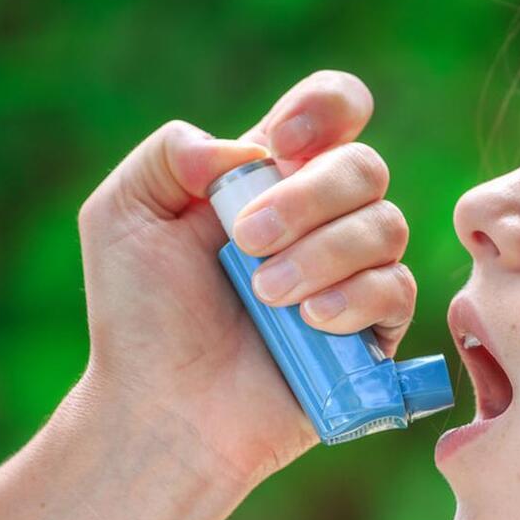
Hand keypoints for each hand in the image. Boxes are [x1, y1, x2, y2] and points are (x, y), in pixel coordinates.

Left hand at [74, 70, 417, 493]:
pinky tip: (310, 323)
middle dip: (309, 197)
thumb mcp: (123, 217)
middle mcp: (321, 220)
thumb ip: (167, 155)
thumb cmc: (141, 320)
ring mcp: (351, 275)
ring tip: (265, 297)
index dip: (326, 109)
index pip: (334, 111)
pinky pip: (396, 289)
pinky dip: (354, 298)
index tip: (280, 146)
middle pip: (363, 166)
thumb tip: (245, 148)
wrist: (163, 410)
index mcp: (270, 180)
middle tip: (246, 242)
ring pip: (387, 224)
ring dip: (323, 254)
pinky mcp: (373, 331)